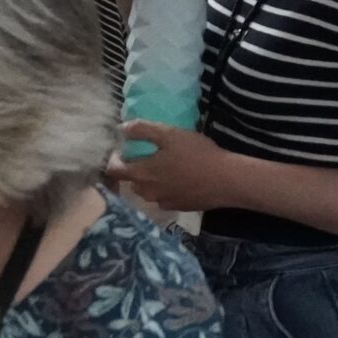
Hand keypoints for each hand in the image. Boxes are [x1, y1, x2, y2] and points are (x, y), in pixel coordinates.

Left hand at [107, 121, 232, 212]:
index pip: (114, 170)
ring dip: (150, 179)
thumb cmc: (196, 154)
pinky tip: (180, 179)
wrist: (225, 181)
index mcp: (141, 173)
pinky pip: (163, 197)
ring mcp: (161, 202)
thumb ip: (143, 130)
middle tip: (148, 155)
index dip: (113, 159)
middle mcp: (146, 192)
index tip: (122, 149)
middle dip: (134, 168)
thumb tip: (121, 129)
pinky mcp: (176, 207)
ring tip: (165, 166)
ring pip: (147, 190)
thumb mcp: (170, 134)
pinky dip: (165, 188)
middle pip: (131, 180)